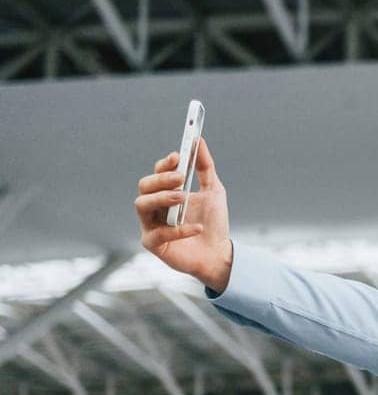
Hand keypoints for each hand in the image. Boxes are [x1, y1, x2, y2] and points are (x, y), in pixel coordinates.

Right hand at [134, 136, 233, 291]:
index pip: (156, 173)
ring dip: (162, 198)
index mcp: (165, 192)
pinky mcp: (153, 243)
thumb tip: (198, 140)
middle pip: (144, 186)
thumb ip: (205, 167)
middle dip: (160, 180)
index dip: (164, 164)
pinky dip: (178, 229)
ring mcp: (150, 224)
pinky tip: (197, 228)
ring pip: (141, 205)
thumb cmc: (213, 223)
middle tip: (180, 179)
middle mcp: (154, 207)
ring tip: (183, 198)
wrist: (220, 254)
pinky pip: (157, 233)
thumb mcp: (213, 191)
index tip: (178, 157)